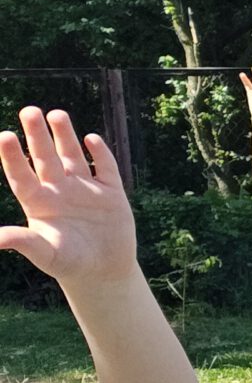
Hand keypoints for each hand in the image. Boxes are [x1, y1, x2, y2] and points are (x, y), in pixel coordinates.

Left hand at [0, 108, 136, 288]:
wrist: (104, 271)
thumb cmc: (69, 264)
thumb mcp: (44, 254)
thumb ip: (22, 241)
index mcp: (39, 203)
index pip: (21, 174)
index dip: (13, 156)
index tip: (5, 136)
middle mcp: (59, 190)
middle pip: (45, 157)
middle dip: (38, 135)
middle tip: (29, 111)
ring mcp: (85, 189)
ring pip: (72, 155)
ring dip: (65, 135)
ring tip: (56, 114)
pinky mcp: (111, 193)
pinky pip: (105, 168)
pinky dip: (100, 154)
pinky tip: (92, 140)